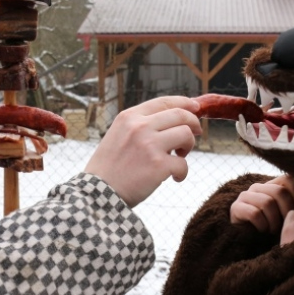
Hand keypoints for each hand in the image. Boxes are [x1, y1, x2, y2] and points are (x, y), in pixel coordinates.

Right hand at [84, 96, 201, 206]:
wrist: (97, 193)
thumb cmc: (109, 168)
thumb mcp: (117, 135)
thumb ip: (139, 126)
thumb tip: (171, 122)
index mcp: (129, 117)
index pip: (164, 102)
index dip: (185, 103)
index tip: (196, 107)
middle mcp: (140, 126)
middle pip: (181, 115)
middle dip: (194, 124)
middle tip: (195, 135)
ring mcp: (150, 145)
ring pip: (186, 135)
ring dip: (188, 147)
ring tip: (178, 158)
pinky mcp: (158, 166)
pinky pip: (183, 164)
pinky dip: (182, 172)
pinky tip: (174, 178)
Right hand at [229, 175, 293, 233]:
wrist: (247, 242)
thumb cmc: (272, 229)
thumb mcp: (287, 216)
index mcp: (272, 185)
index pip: (289, 180)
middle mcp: (258, 187)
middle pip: (280, 192)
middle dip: (287, 212)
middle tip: (286, 227)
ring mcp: (245, 195)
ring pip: (268, 202)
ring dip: (274, 222)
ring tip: (273, 231)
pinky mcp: (235, 207)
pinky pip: (255, 213)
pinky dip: (262, 225)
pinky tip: (262, 231)